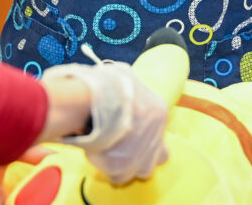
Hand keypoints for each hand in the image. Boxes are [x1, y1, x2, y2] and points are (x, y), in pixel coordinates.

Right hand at [42, 61, 168, 183]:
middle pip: (159, 156)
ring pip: (143, 170)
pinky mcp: (122, 167)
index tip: (132, 131)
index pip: (160, 130)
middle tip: (128, 148)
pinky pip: (119, 176)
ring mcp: (140, 155)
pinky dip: (111, 170)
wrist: (92, 99)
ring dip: (130, 166)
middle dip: (145, 154)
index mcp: (158, 113)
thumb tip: (127, 86)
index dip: (145, 133)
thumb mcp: (125, 75)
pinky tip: (102, 158)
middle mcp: (155, 137)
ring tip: (114, 156)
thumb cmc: (106, 84)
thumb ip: (131, 87)